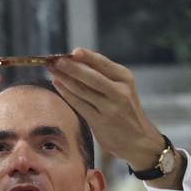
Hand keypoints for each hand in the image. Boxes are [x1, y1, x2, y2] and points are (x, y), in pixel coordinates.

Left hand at [46, 48, 181, 184]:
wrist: (138, 139)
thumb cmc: (125, 111)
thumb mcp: (121, 89)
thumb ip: (103, 76)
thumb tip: (75, 61)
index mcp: (125, 78)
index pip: (102, 63)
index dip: (86, 56)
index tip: (71, 51)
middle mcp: (120, 91)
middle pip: (90, 76)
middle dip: (70, 67)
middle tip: (53, 60)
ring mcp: (110, 107)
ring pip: (82, 90)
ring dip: (64, 79)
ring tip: (51, 70)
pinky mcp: (100, 121)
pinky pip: (79, 104)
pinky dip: (67, 93)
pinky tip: (57, 85)